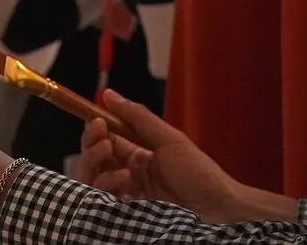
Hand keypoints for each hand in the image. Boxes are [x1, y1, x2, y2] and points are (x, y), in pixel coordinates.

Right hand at [73, 91, 262, 220]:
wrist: (215, 206)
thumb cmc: (198, 172)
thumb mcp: (169, 138)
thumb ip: (138, 118)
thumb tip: (109, 94)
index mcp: (137, 153)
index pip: (106, 138)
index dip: (96, 128)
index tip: (96, 119)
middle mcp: (128, 172)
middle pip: (94, 158)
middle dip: (91, 144)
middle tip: (101, 136)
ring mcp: (126, 194)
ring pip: (91, 177)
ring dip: (94, 162)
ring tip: (109, 151)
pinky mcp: (125, 212)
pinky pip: (101, 198)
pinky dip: (107, 183)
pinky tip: (124, 177)